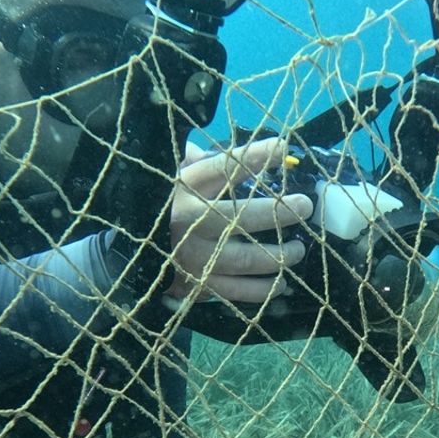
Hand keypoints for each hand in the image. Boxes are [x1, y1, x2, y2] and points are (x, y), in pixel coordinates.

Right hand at [166, 138, 311, 303]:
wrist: (133, 255)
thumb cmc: (167, 208)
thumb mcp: (176, 180)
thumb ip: (199, 161)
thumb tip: (221, 146)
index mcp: (185, 189)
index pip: (224, 167)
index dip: (256, 157)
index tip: (284, 149)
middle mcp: (189, 222)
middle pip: (242, 217)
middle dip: (279, 212)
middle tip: (305, 206)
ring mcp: (195, 257)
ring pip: (247, 259)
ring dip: (280, 255)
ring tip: (298, 249)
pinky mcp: (199, 286)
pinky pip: (239, 291)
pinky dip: (265, 289)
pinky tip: (281, 282)